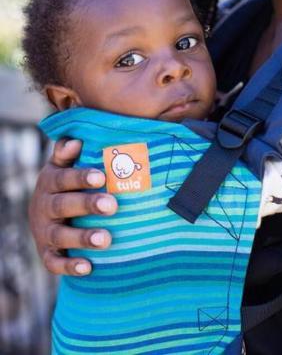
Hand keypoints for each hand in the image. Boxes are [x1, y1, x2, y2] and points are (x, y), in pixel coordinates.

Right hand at [29, 138, 117, 275]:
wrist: (43, 215)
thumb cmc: (65, 184)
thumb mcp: (62, 165)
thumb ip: (67, 153)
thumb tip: (76, 140)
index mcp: (50, 182)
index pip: (63, 178)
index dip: (81, 177)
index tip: (102, 176)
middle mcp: (44, 207)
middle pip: (63, 206)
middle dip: (88, 205)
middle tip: (113, 205)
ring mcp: (44, 232)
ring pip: (60, 235)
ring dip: (82, 237)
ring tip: (106, 239)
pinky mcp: (47, 254)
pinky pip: (54, 263)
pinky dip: (70, 267)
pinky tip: (88, 267)